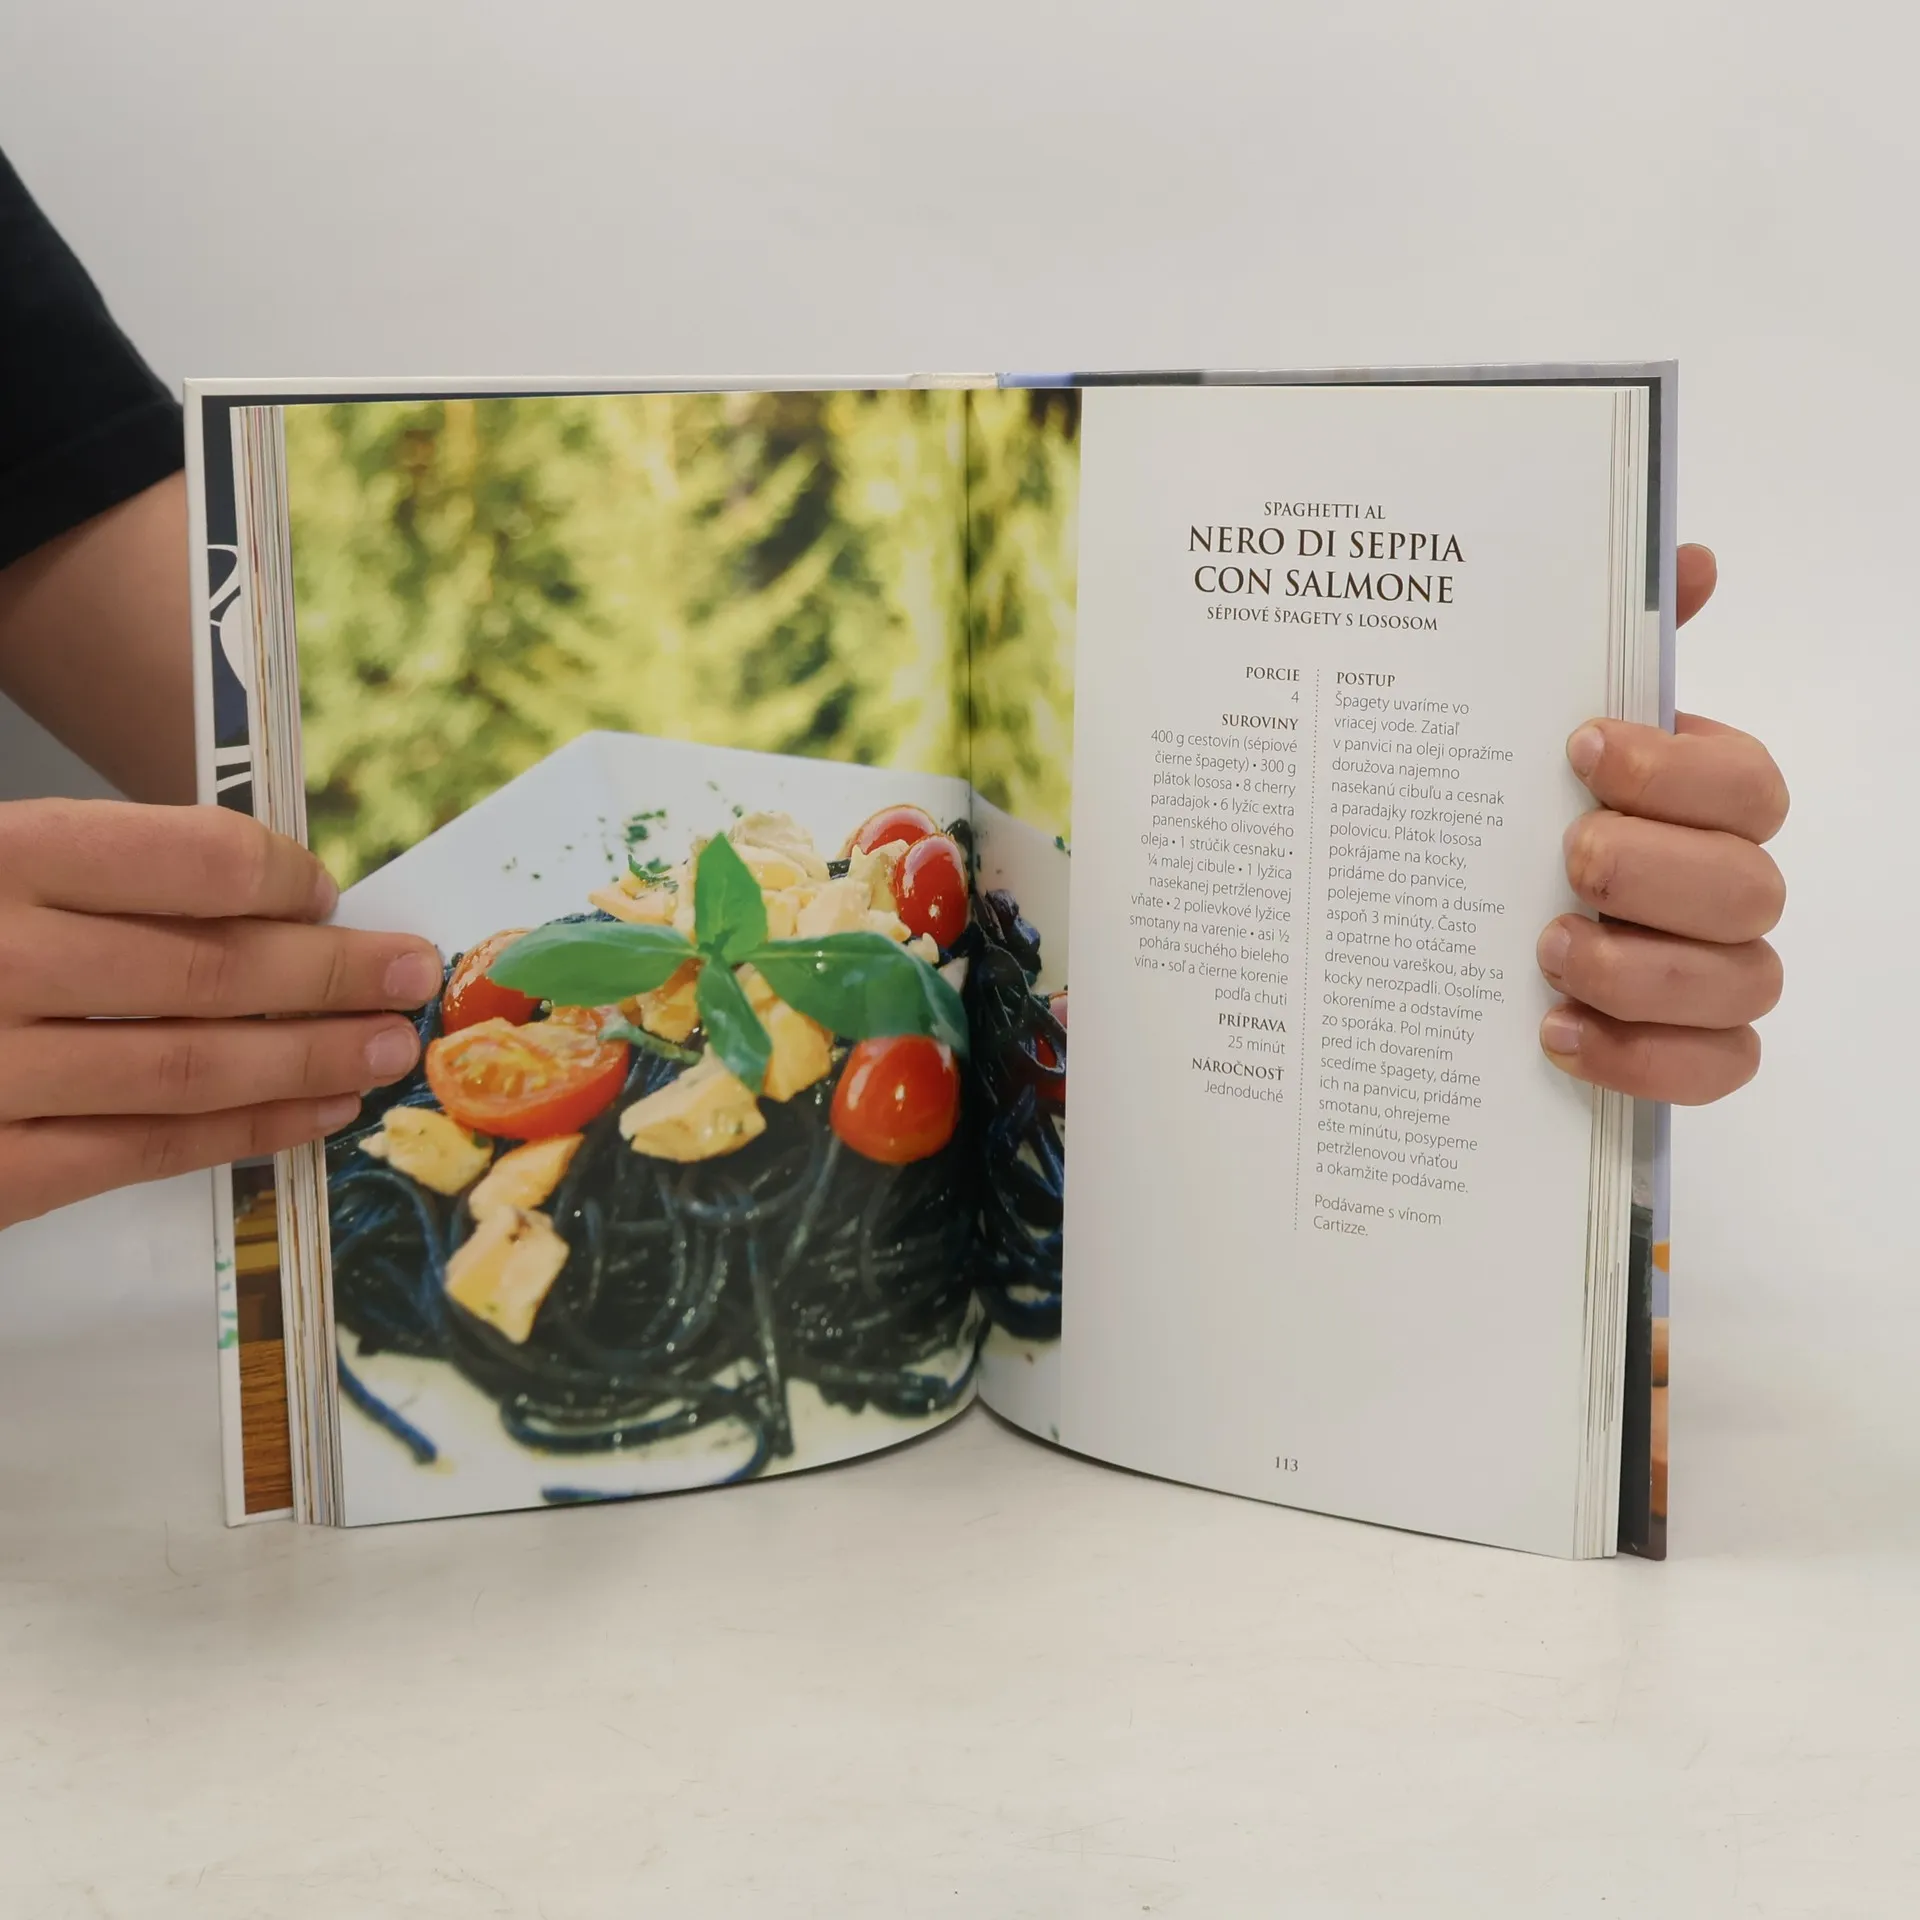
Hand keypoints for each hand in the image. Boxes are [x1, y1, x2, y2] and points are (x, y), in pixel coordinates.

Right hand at [0, 801, 441, 1229]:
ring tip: (386, 1049)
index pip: (190, 859)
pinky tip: (311, 1116)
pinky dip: (242, 1133)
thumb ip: (92, 874)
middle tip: (412, 976)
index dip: (283, 878)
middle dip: (333, 978)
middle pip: (210, 970)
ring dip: (311, 1061)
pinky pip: (135, 1153)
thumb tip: (263, 903)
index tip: (330, 893)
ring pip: (190, 1069)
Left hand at [1537, 545, 1786, 1102]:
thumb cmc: (1521, 814)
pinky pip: (1717, 1070)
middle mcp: (1728, 888)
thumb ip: (1614, 648)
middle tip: (1566, 859)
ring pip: (1740, 984)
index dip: (1677, 770)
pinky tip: (1556, 1035)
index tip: (1581, 749)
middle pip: (1749, 887)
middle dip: (1653, 872)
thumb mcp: (1538, 728)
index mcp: (1706, 803)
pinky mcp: (1692, 1053)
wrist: (1459, 922)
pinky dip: (1644, 1059)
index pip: (1748, 786)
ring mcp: (1717, 976)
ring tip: (1547, 951)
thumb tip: (1689, 557)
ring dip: (1639, 969)